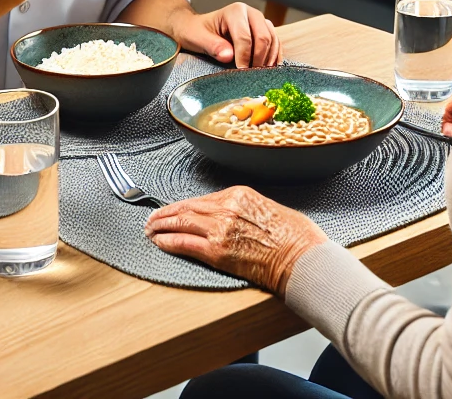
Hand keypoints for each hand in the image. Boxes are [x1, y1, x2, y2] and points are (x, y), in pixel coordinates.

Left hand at [145, 186, 326, 293]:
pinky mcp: (217, 252)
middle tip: (152, 218)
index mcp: (239, 194)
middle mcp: (227, 207)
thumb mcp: (269, 208)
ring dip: (161, 225)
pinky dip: (168, 241)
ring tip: (150, 229)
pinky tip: (159, 242)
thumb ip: (247, 210)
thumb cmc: (295, 235)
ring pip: (181, 222)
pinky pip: (185, 243)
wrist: (302, 256)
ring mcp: (220, 229)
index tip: (174, 209)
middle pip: (187, 208)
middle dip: (166, 213)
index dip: (184, 205)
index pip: (203, 199)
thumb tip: (236, 219)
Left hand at [172, 2, 282, 66]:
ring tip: (258, 75)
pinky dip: (274, 57)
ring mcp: (260, 22)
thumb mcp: (197, 38)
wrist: (197, 28)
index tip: (240, 72)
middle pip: (263, 37)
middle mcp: (251, 13)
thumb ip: (213, 46)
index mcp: (235, 11)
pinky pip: (276, 44)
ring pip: (272, 40)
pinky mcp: (265, 31)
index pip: (245, 37)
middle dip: (258, 59)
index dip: (244, 57)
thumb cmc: (196, 32)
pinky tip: (267, 69)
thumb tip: (229, 56)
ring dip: (268, 59)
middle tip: (250, 76)